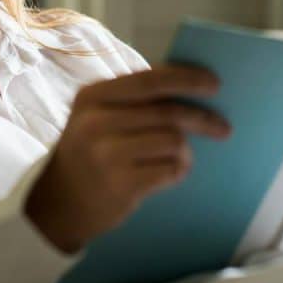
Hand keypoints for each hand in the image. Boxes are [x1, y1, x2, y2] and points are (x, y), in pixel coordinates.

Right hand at [25, 66, 230, 253]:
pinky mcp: (121, 184)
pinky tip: (173, 172)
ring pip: (172, 140)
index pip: (150, 80)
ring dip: (186, 149)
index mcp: (93, 96)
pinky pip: (170, 169)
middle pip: (167, 112)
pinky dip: (180, 169)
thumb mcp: (97, 116)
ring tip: (183, 157)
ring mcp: (106, 154)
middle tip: (223, 127)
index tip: (214, 84)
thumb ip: (134, 100)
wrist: (58, 203)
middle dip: (202, 118)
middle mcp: (96, 122)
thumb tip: (193, 86)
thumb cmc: (90, 153)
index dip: (186, 79)